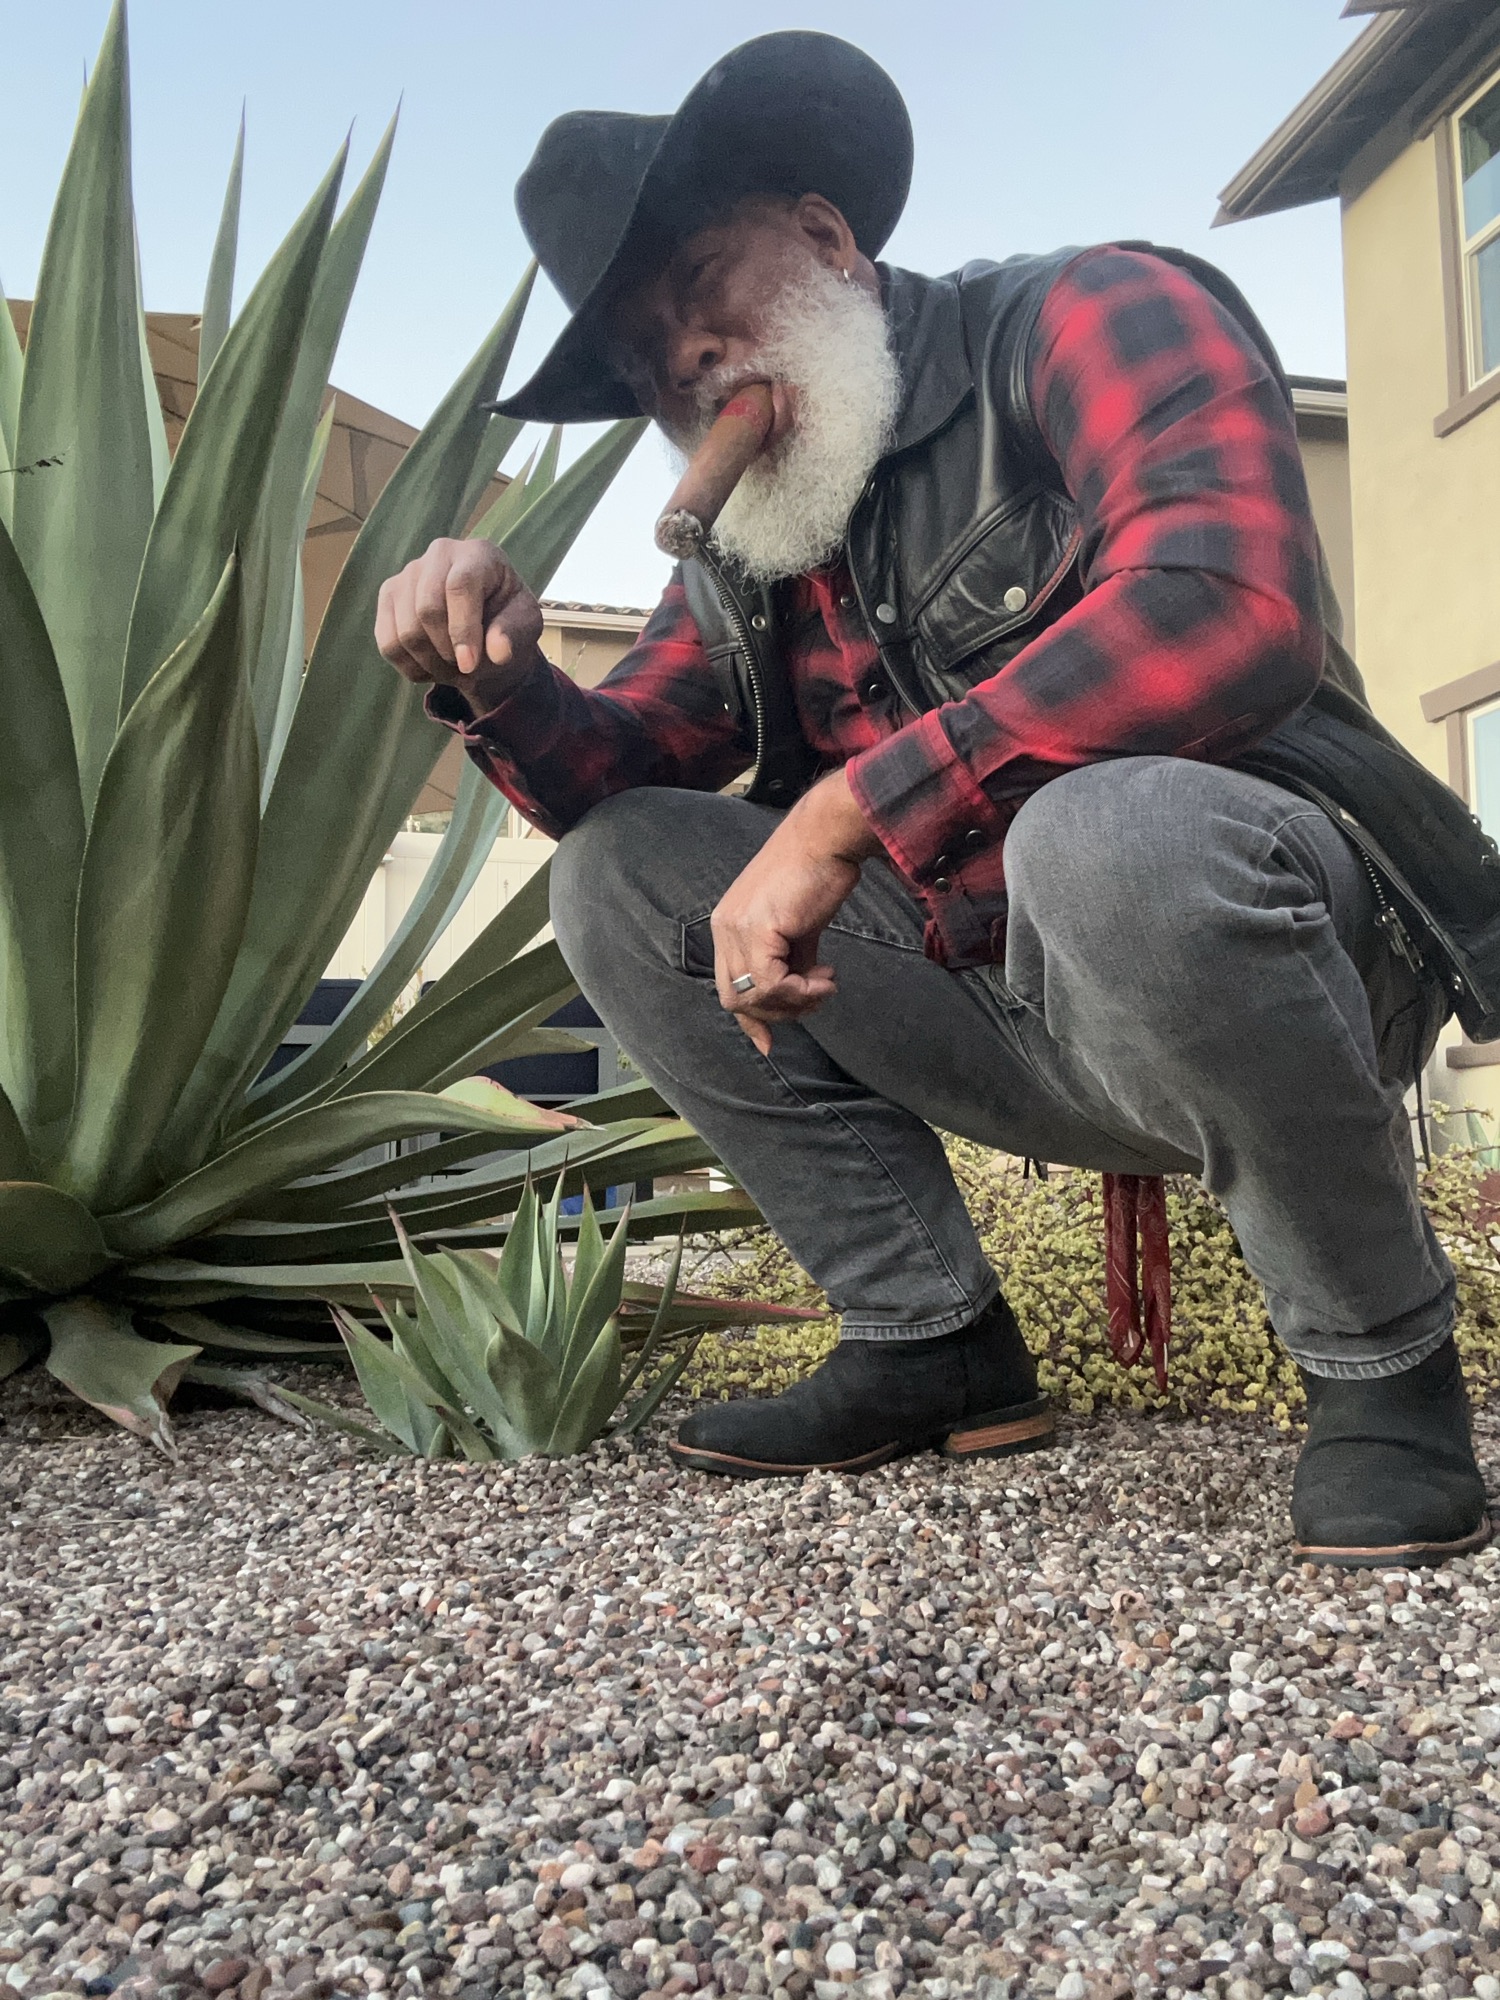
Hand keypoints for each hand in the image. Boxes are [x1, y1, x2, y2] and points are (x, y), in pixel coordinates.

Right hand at [375, 537, 543, 714]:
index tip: (469, 665)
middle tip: (467, 669)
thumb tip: (498, 652)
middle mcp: (438, 554)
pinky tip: (433, 666)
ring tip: (454, 670)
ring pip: (405, 632)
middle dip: (447, 651)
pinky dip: (411, 667)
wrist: (485, 618)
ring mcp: (408, 573)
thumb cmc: (507, 617)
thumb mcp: (524, 623)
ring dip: (431, 664)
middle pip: (426, 609)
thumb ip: (513, 633)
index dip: (462, 629)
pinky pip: (388, 644)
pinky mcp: (388, 596)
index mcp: (477, 554)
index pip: (459, 586)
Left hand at [712, 771, 883, 1054]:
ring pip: (753, 997)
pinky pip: (772, 985)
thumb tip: (801, 995)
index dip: (750, 1019)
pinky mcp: (758, 930)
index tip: (770, 1043)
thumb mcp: (799, 927)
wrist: (828, 838)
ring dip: (795, 1002)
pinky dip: (802, 991)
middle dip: (777, 1012)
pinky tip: (826, 978)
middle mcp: (724, 928)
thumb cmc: (818, 874)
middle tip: (814, 997)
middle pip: (735, 999)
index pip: (728, 986)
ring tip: (825, 984)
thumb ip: (791, 961)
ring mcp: (737, 929)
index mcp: (728, 925)